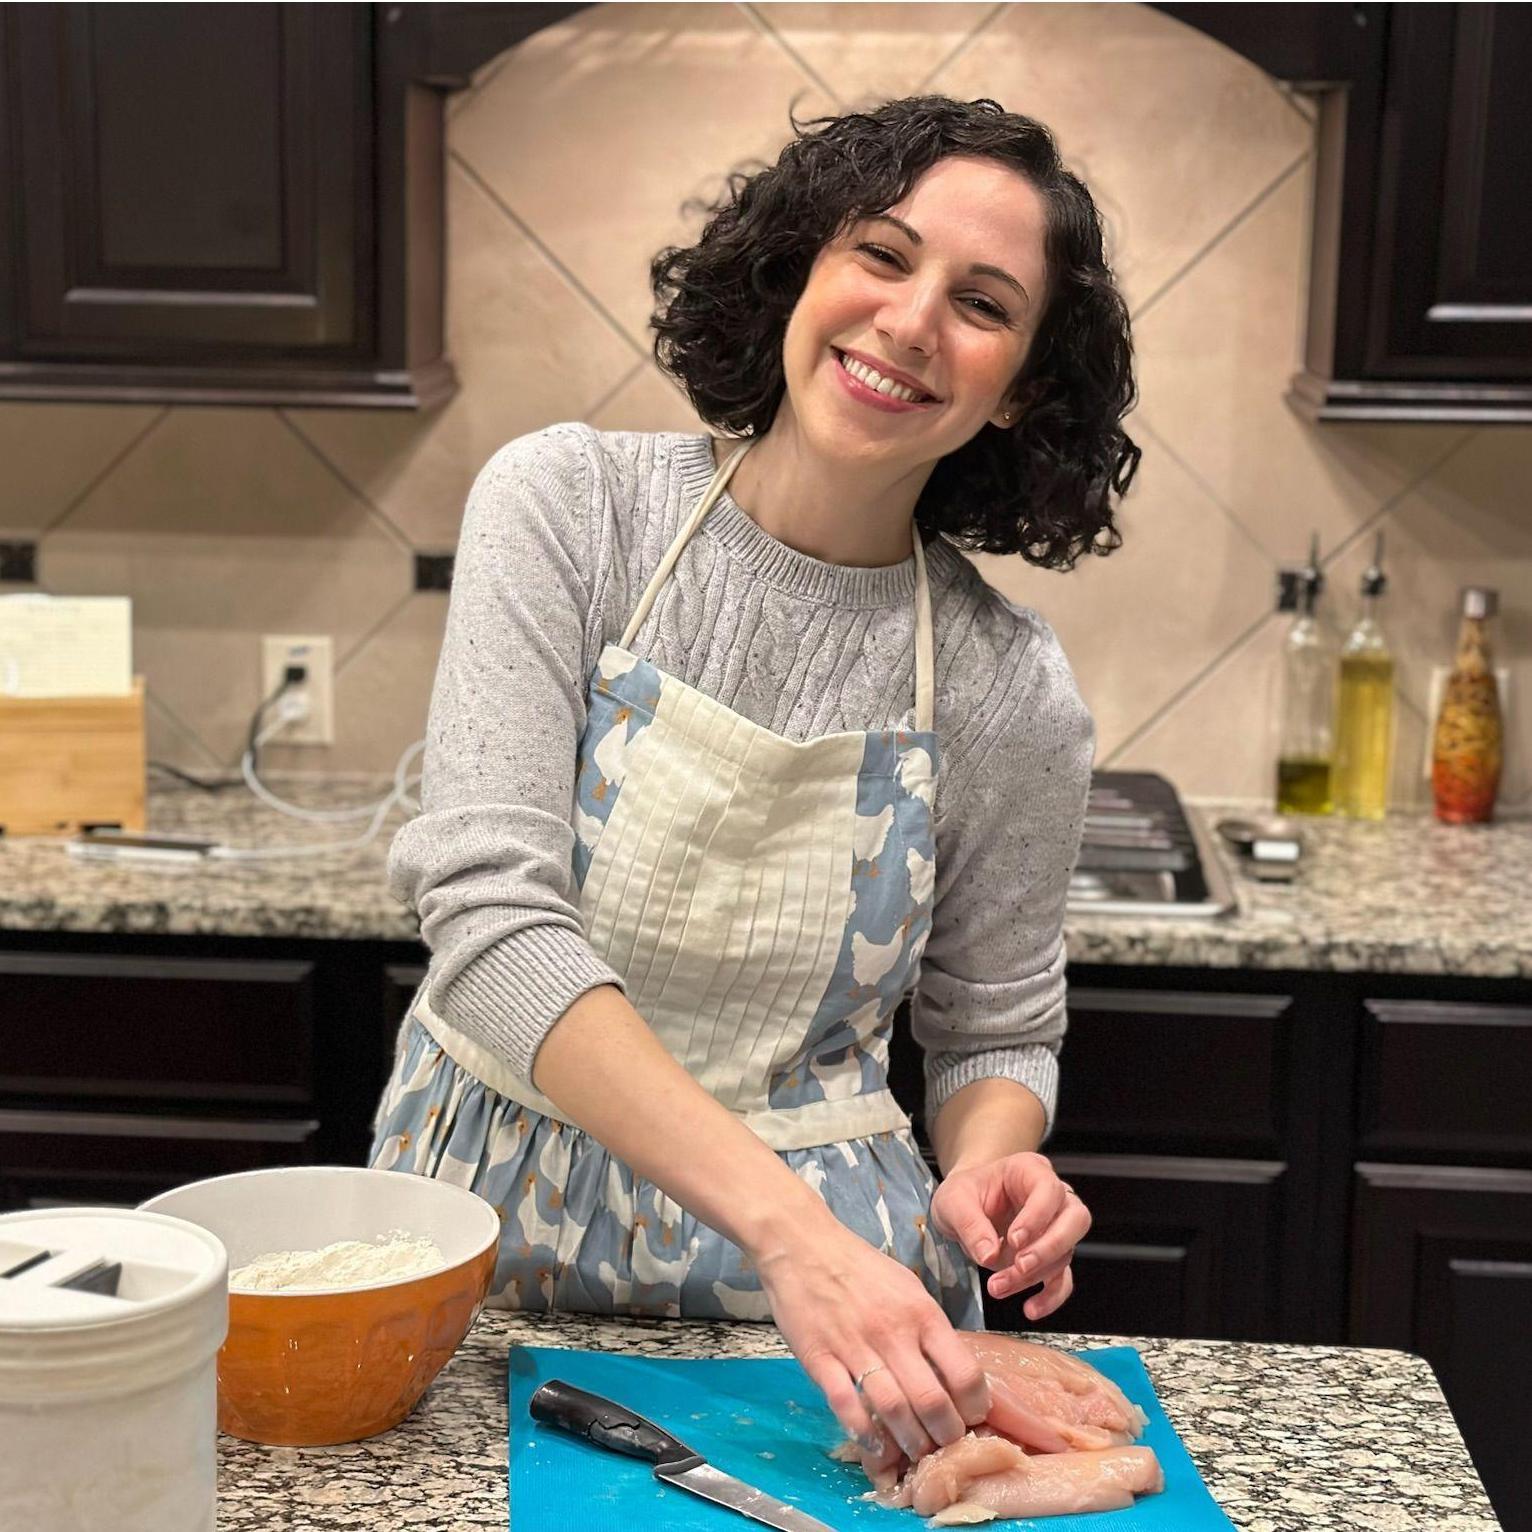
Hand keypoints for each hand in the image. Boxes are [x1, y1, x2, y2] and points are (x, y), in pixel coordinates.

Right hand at [753, 1214, 989, 1472]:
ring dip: (909, 1441)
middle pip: (931, 1401)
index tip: (972, 1418)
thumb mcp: (907, 1286)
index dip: (974, 1406)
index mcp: (921, 1312)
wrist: (802, 1245)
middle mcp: (892, 1332)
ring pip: (892, 1410)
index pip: (964, 1372)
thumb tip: (953, 1371)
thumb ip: (929, 1327)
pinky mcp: (819, 1358)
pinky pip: (846, 1405)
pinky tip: (874, 1443)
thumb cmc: (860, 1266)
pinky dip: (864, 1432)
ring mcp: (854, 1347)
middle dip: (945, 1435)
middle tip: (946, 1446)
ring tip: (915, 1452)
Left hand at [929, 1151, 1089, 1321]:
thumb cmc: (964, 1193)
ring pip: (1066, 1252)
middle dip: (1049, 1247)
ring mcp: (1055, 1227)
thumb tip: (989, 1255)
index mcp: (1029, 1170)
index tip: (1013, 1240)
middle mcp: (1051, 1196)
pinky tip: (1031, 1308)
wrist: (964, 1206)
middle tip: (1020, 1265)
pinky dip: (1051, 1297)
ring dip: (1035, 1275)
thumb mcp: (953, 1201)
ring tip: (998, 1286)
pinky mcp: (1051, 1256)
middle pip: (1075, 1219)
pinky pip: (1063, 1278)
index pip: (1049, 1190)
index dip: (1036, 1217)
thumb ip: (970, 1224)